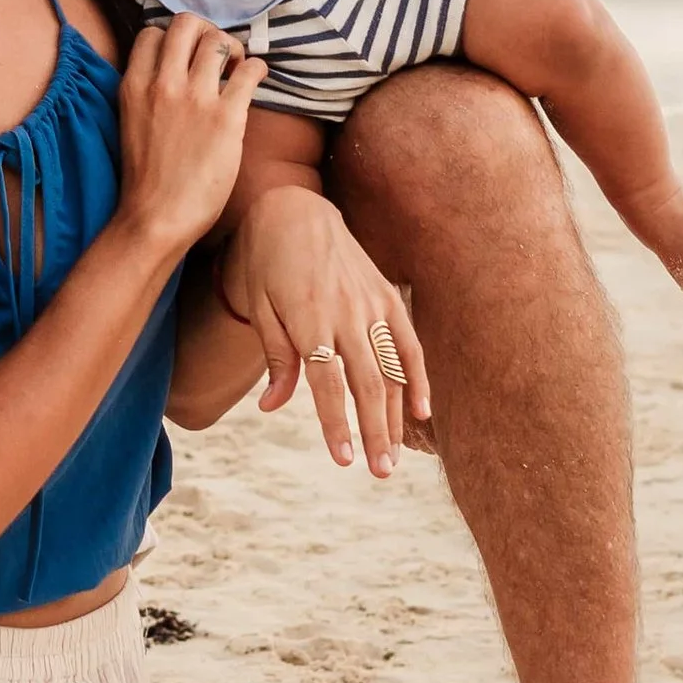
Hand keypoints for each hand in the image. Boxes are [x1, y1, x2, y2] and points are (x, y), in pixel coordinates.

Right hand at [117, 12, 267, 261]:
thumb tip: (170, 74)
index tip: (186, 56)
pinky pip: (250, 71)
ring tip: (237, 69)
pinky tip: (256, 79)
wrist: (158, 217)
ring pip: (218, 40)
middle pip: (186, 23)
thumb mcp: (131, 122)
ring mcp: (195, 99)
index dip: (173, 39)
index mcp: (134, 86)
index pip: (152, 33)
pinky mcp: (226, 118)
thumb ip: (146, 93)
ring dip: (233, 48)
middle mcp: (163, 84)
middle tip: (216, 56)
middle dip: (206, 32)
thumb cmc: (145, 179)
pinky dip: (257, 68)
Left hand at [212, 182, 429, 475]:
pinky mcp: (387, 295)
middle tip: (379, 472)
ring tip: (394, 457)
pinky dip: (418, 376)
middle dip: (375, 431)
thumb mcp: (259, 306)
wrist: (293, 210)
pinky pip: (408, 342)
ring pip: (392, 368)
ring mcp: (372, 303)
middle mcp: (347, 312)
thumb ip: (275, 357)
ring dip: (397, 415)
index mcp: (309, 317)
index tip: (343, 460)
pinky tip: (423, 411)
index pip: (328, 382)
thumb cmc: (266, 263)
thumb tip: (272, 407)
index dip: (338, 423)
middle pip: (367, 382)